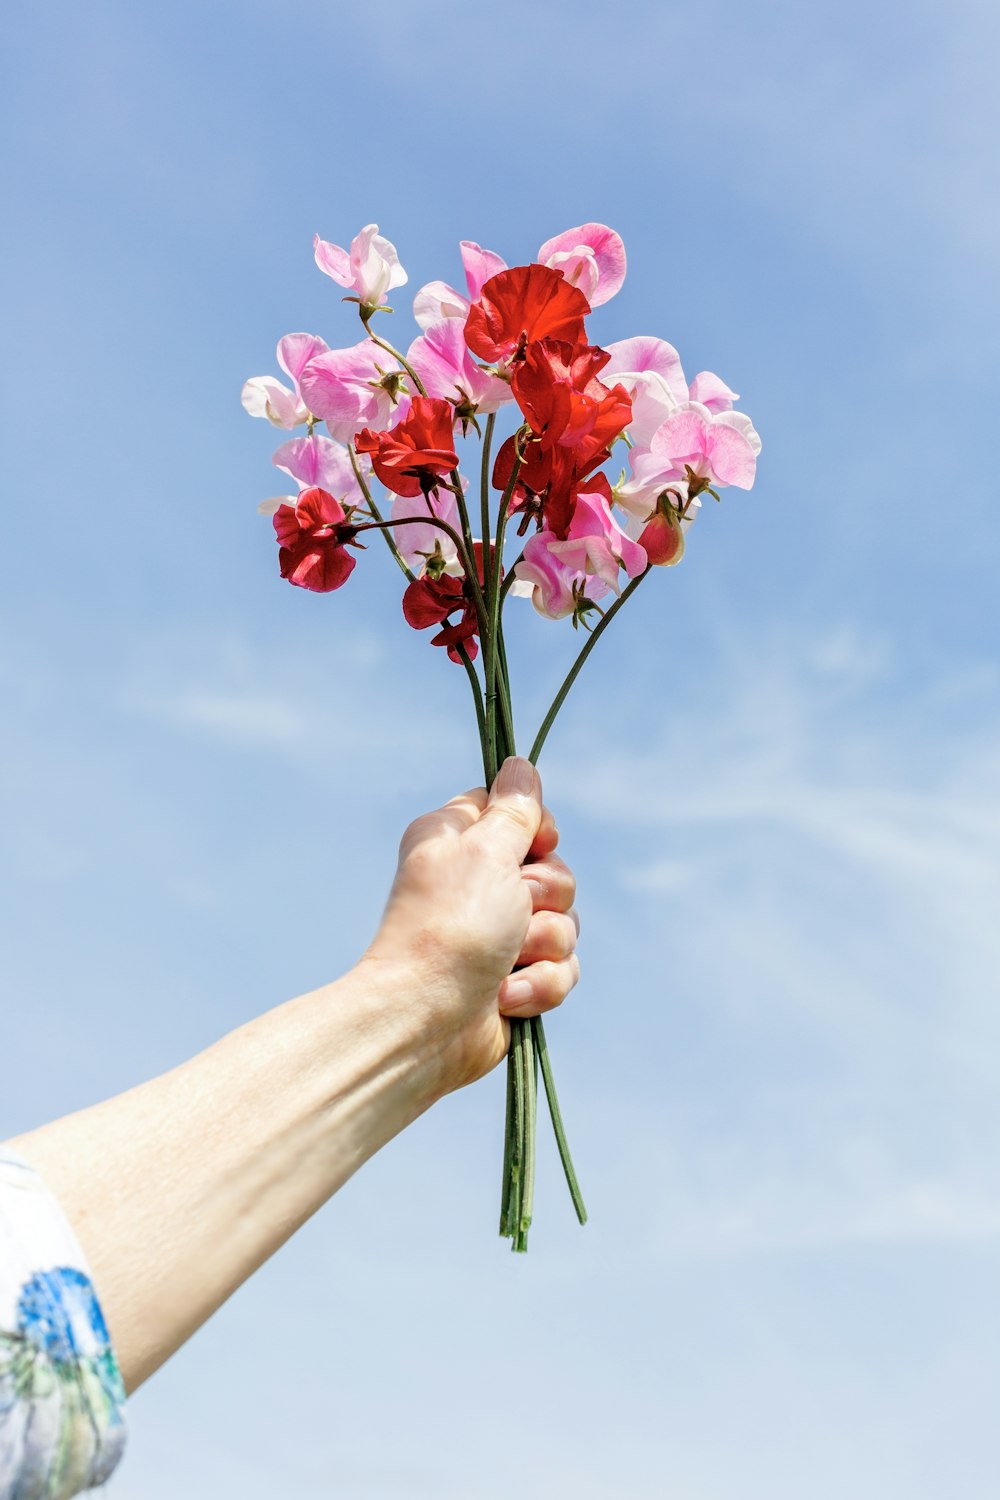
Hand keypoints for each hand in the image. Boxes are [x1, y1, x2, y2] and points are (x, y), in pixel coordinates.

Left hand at [363, 756, 579, 1093]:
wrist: (428, 1021)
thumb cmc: (452, 926)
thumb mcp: (487, 851)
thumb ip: (514, 810)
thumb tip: (520, 762)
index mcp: (457, 841)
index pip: (516, 811)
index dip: (536, 829)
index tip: (535, 843)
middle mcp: (477, 884)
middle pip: (553, 869)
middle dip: (546, 895)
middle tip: (516, 907)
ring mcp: (498, 935)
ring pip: (565, 924)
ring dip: (544, 944)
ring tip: (507, 960)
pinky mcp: (516, 978)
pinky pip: (561, 970)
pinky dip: (540, 984)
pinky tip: (505, 996)